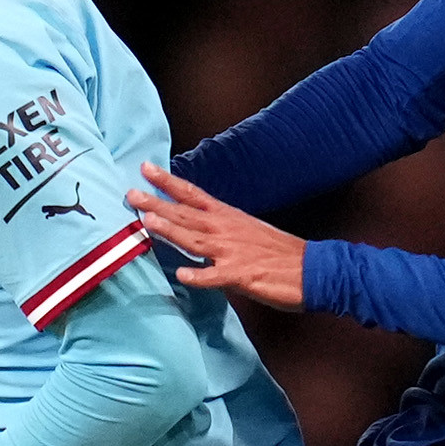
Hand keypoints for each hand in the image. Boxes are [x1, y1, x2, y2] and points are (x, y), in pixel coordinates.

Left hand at [128, 164, 304, 309]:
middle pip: (185, 214)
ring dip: (170, 231)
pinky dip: (200, 276)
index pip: (191, 194)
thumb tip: (195, 226)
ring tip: (146, 223)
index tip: (144, 168)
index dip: (167, 182)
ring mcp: (232, 252)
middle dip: (156, 204)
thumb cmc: (279, 252)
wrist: (314, 269)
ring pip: (194, 240)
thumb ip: (219, 227)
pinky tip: (182, 275)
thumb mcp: (246, 229)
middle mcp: (226, 229)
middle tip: (130, 194)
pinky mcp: (242, 275)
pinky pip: (216, 277)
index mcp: (227, 216)